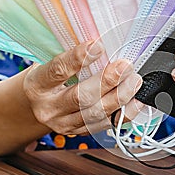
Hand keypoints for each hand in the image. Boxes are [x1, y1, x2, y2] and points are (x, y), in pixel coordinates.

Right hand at [23, 40, 142, 134]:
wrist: (37, 105)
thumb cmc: (47, 79)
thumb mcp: (48, 62)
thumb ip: (70, 56)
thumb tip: (100, 42)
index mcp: (37, 86)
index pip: (58, 71)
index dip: (78, 58)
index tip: (98, 46)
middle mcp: (48, 108)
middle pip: (80, 97)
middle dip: (107, 81)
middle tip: (125, 66)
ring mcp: (64, 124)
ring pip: (96, 114)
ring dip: (120, 97)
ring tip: (135, 81)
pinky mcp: (79, 132)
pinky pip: (106, 125)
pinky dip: (124, 113)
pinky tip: (136, 100)